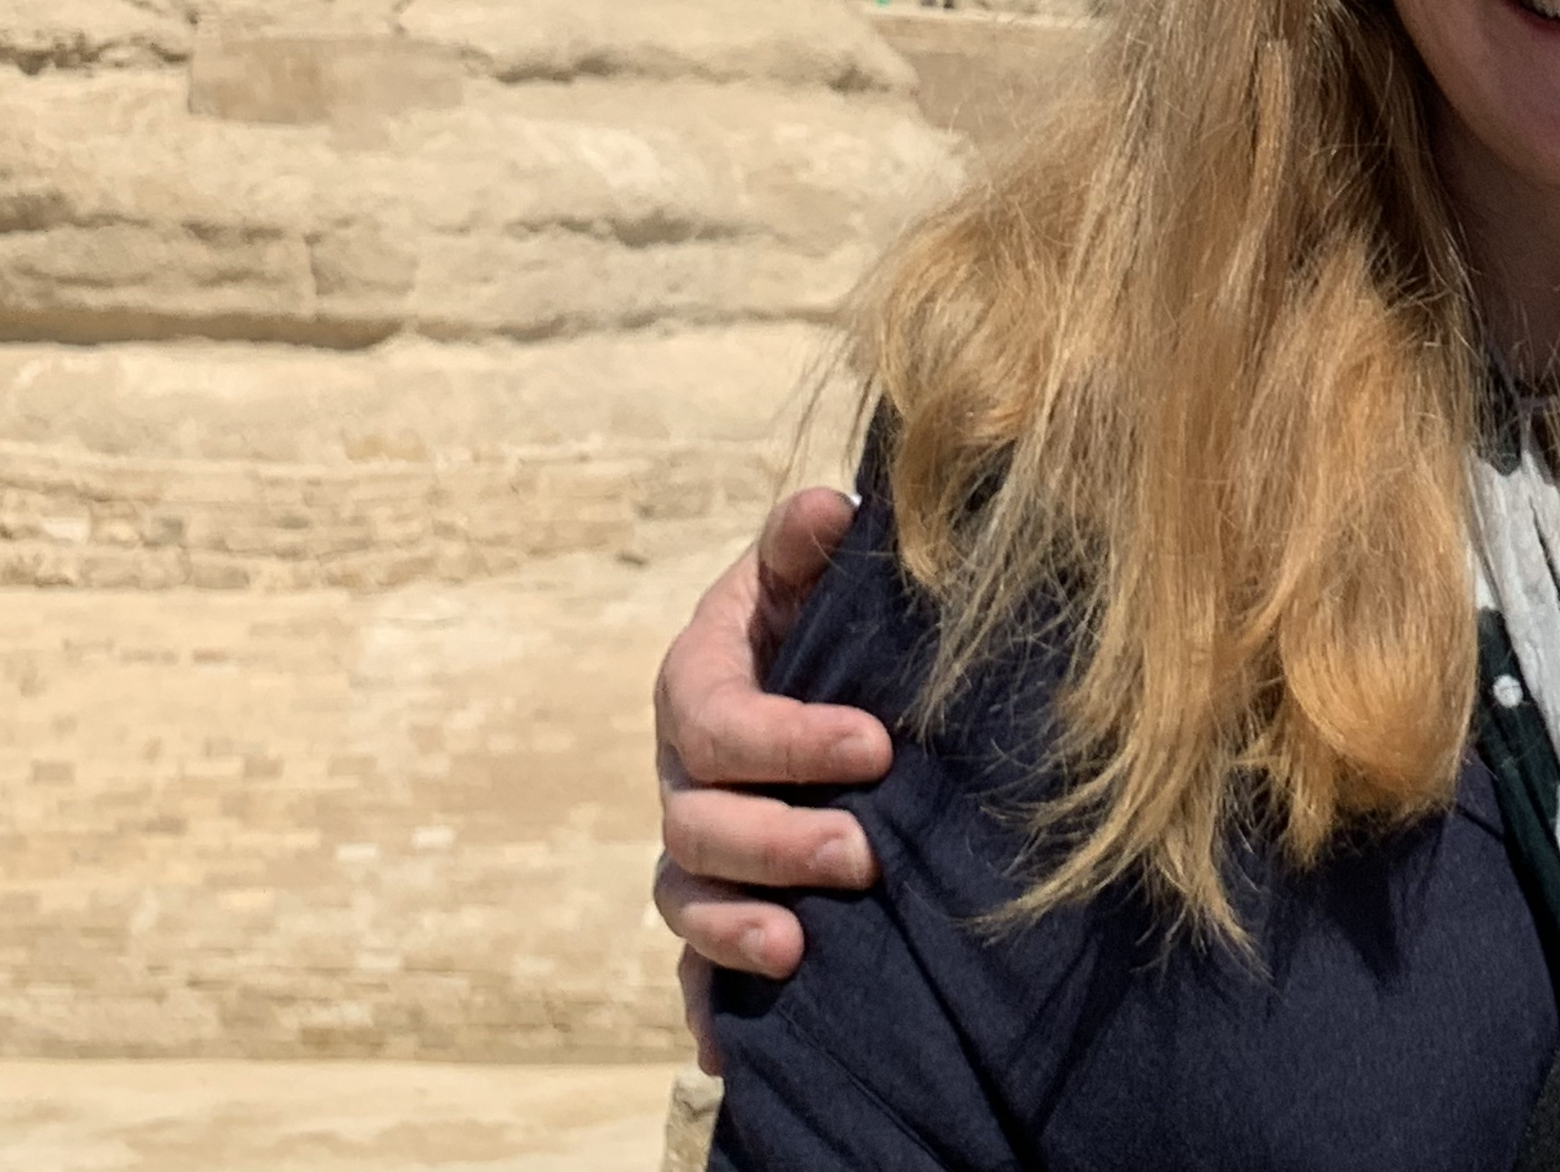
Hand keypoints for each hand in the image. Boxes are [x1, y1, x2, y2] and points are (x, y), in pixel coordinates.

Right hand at [651, 486, 894, 1071]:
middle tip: (860, 854)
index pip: (719, 722)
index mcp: (698, 686)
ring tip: (801, 948)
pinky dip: (707, 1008)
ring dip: (736, 929)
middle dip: (776, 843)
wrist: (821, 671)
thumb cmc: (820, 614)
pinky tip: (732, 1054)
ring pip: (687, 898)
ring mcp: (695, 848)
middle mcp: (683, 775)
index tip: (876, 744)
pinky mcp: (719, 907)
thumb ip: (805, 542)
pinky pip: (693, 969)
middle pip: (698, 824)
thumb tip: (829, 505)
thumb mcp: (809, 571)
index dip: (788, 739)